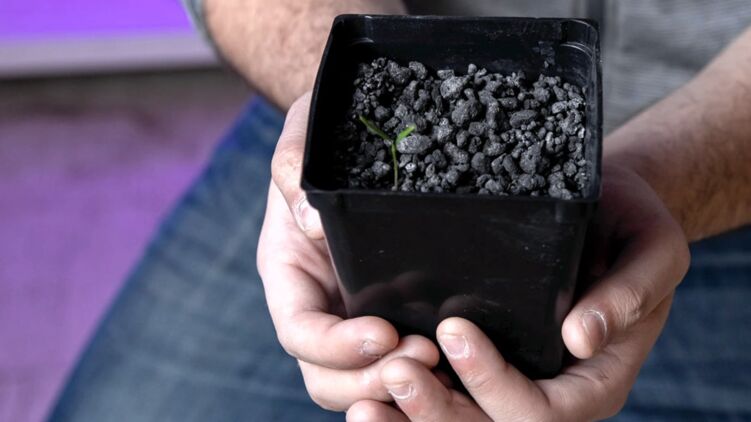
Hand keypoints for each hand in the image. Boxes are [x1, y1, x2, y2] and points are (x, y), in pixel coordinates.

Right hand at [257, 93, 439, 410]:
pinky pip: (402, 354)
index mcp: (290, 272)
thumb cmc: (325, 132)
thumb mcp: (305, 138)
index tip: (382, 333)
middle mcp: (319, 303)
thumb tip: (311, 219)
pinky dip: (427, 366)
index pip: (299, 331)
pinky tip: (460, 355)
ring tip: (444, 360)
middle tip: (425, 357)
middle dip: (370, 379)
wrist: (356, 131)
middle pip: (327, 375)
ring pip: (363, 378)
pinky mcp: (393, 309)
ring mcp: (354, 311)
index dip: (334, 346)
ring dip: (400, 380)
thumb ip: (295, 170)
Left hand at [346, 164, 690, 421]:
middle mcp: (551, 394)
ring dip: (413, 419)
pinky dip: (408, 404)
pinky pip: (448, 398)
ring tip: (364, 406)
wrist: (608, 214)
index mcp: (594, 382)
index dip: (496, 382)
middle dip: (441, 412)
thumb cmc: (634, 229)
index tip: (455, 330)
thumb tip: (582, 338)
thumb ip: (629, 295)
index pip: (543, 411)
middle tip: (396, 372)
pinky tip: (368, 394)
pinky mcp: (484, 365)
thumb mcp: (653, 252)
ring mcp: (514, 383)